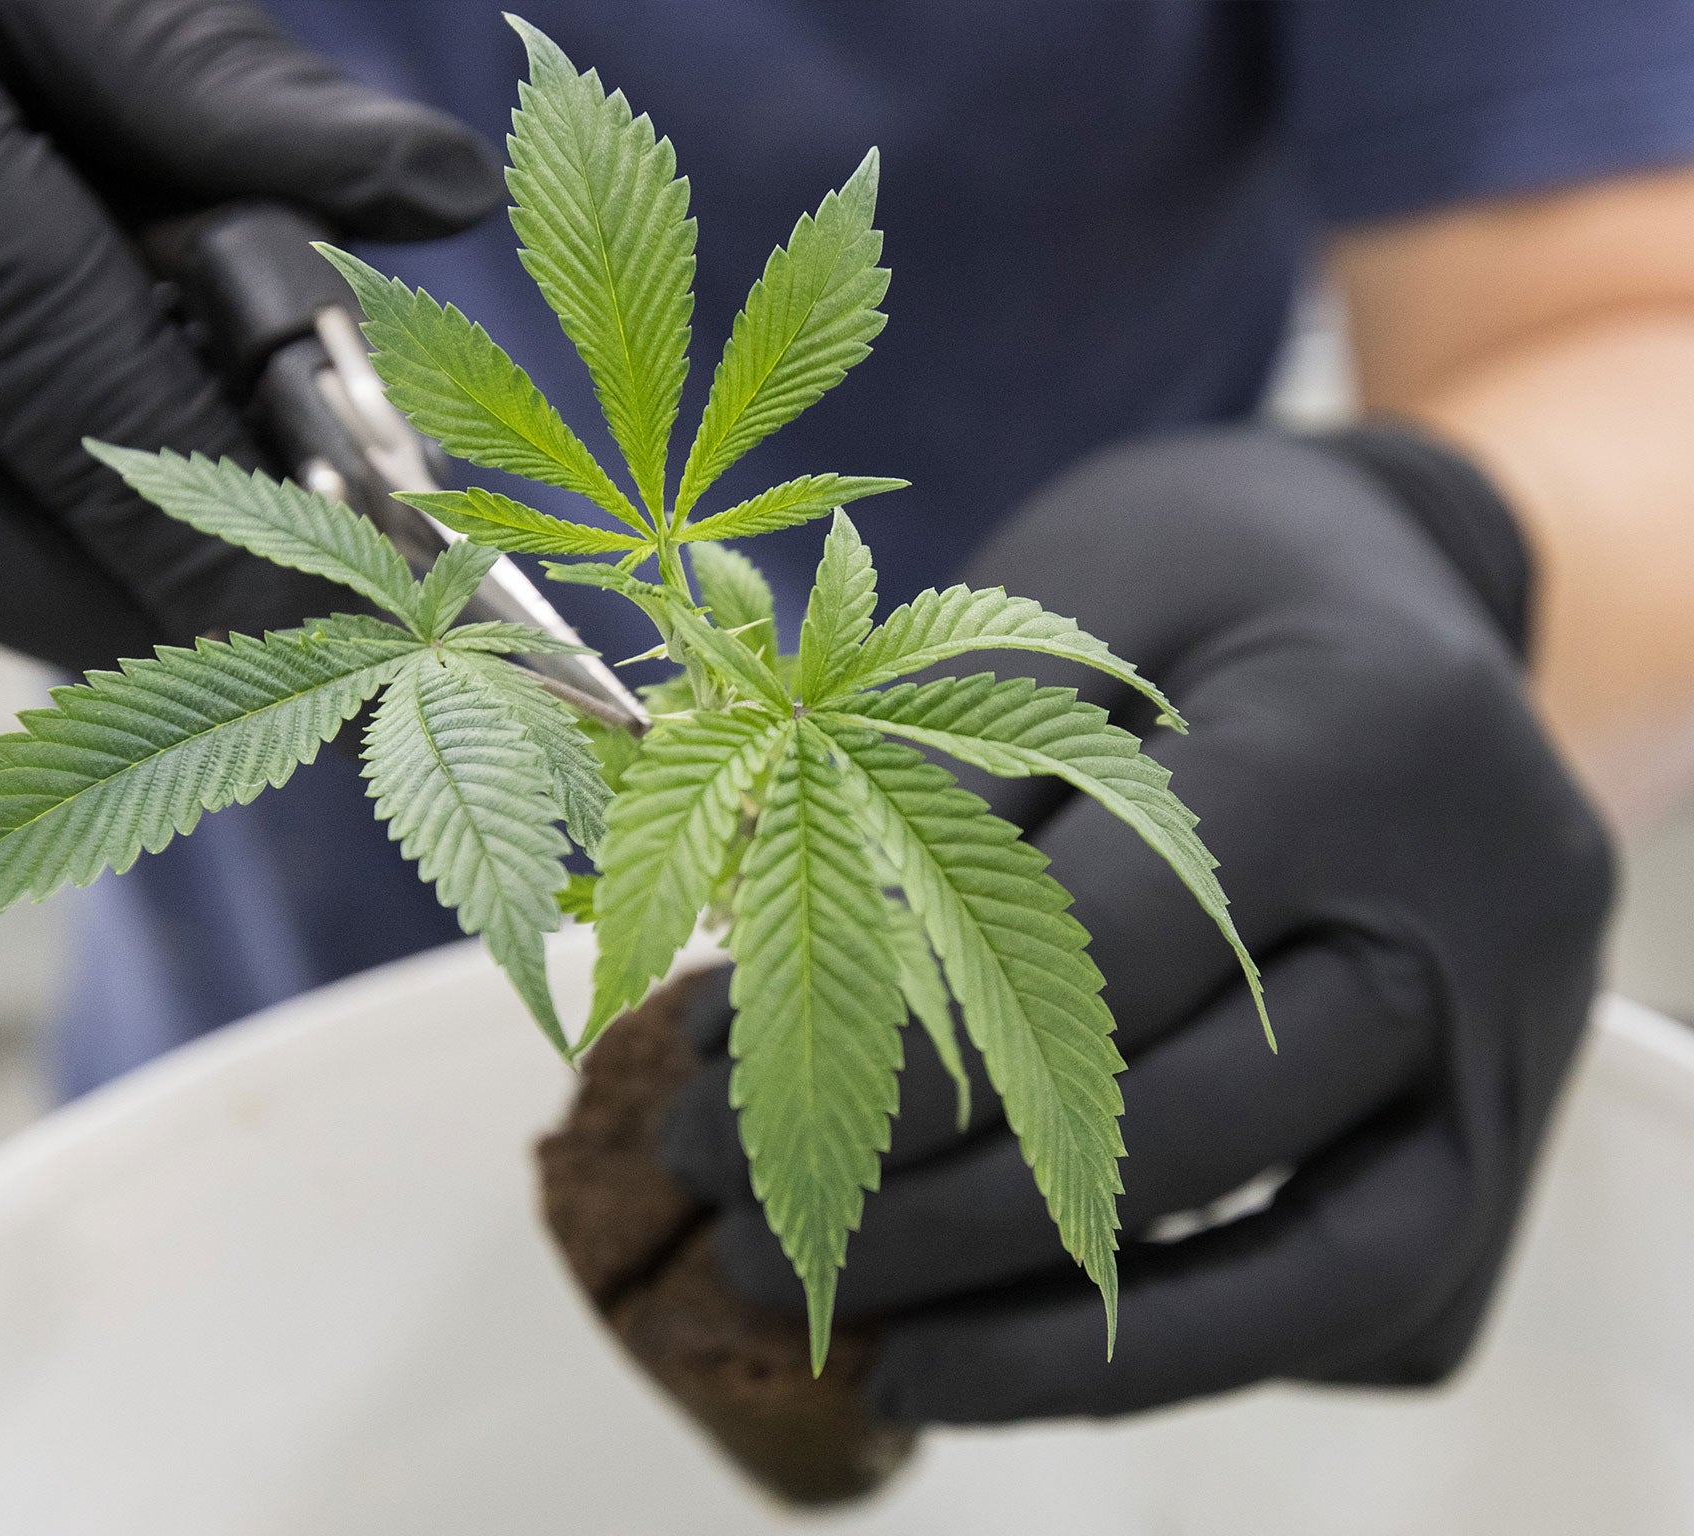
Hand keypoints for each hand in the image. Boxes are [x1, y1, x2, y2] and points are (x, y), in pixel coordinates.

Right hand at [0, 0, 500, 670]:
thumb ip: (221, 97)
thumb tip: (444, 188)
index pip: (194, 504)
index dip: (323, 540)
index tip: (416, 539)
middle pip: (119, 606)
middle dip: (220, 544)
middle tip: (244, 413)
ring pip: (16, 604)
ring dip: (97, 527)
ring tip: (63, 343)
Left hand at [660, 426, 1613, 1422]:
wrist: (1380, 588)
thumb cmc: (1191, 575)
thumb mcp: (1051, 604)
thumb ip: (940, 787)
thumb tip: (773, 1020)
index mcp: (1365, 735)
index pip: (1098, 954)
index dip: (895, 1061)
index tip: (724, 1124)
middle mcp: (1491, 910)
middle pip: (1194, 1128)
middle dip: (941, 1216)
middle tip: (751, 1237)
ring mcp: (1524, 1043)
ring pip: (1314, 1272)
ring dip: (1062, 1337)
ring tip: (872, 1353)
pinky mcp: (1506, 1141)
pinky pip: (1361, 1305)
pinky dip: (1183, 1349)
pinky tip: (1010, 1347)